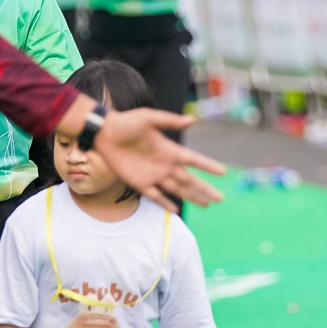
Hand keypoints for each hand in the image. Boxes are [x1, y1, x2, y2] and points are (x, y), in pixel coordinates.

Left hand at [94, 107, 225, 210]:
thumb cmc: (126, 122)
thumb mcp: (149, 117)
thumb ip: (169, 121)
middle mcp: (165, 164)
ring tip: (207, 205)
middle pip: (190, 180)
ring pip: (177, 190)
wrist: (104, 133)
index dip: (208, 166)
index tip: (222, 172)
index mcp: (169, 149)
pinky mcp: (140, 183)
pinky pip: (156, 196)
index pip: (194, 160)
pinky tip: (176, 210)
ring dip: (192, 197)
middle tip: (220, 198)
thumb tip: (192, 120)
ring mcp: (153, 175)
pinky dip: (166, 203)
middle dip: (205, 189)